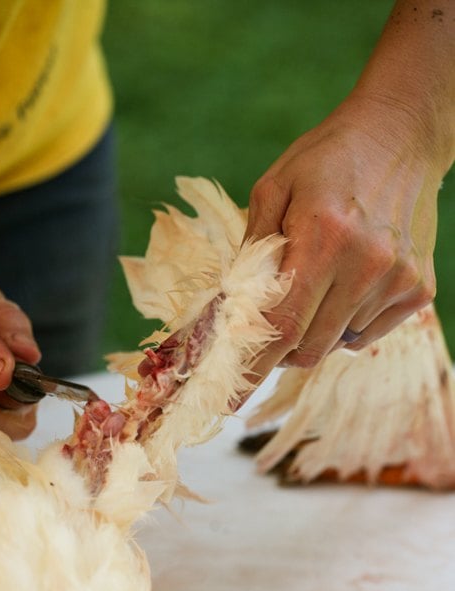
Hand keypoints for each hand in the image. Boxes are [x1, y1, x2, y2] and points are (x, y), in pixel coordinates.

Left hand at [243, 92, 439, 382]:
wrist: (402, 133)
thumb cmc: (328, 159)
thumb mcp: (274, 187)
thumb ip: (252, 249)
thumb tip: (228, 309)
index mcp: (323, 236)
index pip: (280, 325)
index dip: (251, 367)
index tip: (229, 400)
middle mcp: (366, 264)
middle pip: (307, 347)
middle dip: (278, 351)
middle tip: (265, 331)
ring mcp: (397, 280)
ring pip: (335, 345)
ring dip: (313, 332)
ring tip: (316, 283)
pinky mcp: (419, 289)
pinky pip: (365, 336)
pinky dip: (345, 326)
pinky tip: (345, 285)